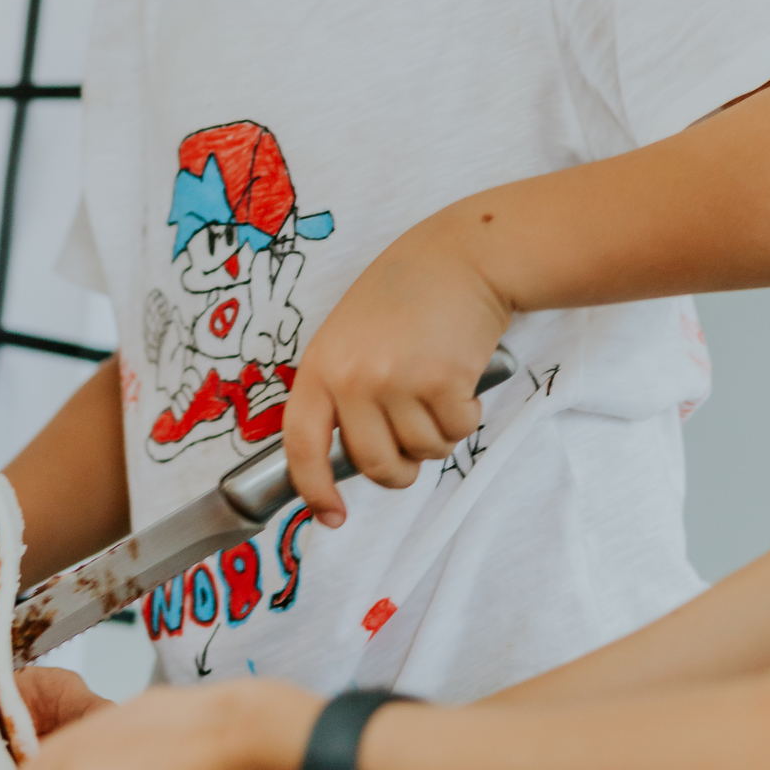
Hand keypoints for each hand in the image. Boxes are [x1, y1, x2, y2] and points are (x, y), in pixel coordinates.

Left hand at [282, 208, 511, 523]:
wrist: (462, 255)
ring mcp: (397, 380)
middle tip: (413, 444)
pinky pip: (457, 430)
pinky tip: (462, 377)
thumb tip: (350, 454)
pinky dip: (467, 415)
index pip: (301, 443)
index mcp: (321, 365)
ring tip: (439, 386)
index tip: (330, 514)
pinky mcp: (443, 381)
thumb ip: (344, 388)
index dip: (313, 487)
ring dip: (438, 432)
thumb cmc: (407, 293)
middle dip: (399, 469)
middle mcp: (353, 377)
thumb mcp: (352, 334)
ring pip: (422, 450)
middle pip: (372, 463)